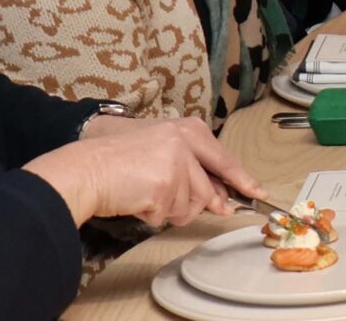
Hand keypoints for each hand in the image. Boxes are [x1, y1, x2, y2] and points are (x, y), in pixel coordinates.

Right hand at [27, 115, 259, 226]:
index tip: (259, 193)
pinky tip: (136, 198)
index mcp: (190, 130)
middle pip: (209, 191)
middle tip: (167, 196)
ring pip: (190, 207)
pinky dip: (152, 214)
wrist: (86, 168)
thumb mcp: (161, 151)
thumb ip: (193, 169)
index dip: (243, 181)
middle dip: (195, 204)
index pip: (225, 160)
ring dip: (168, 209)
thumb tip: (221, 201)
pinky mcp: (165, 186)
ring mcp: (177, 165)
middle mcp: (187, 143)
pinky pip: (169, 215)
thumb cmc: (119, 160)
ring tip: (144, 192)